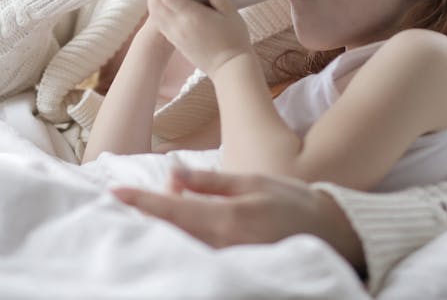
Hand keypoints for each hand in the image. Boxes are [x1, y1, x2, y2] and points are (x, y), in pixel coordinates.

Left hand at [112, 168, 365, 274]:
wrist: (332, 236)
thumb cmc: (292, 202)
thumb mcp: (252, 181)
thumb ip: (210, 181)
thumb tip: (173, 174)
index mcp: (227, 218)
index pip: (173, 211)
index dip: (141, 203)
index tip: (114, 194)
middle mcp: (223, 247)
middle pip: (170, 234)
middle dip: (150, 216)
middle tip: (141, 196)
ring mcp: (228, 264)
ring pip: (182, 248)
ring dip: (165, 229)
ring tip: (158, 210)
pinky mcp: (234, 272)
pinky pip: (198, 259)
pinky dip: (183, 243)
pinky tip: (180, 230)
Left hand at [147, 0, 250, 75]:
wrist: (230, 68)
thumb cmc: (234, 39)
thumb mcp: (230, 11)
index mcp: (191, 16)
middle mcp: (177, 26)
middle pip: (155, 1)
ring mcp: (174, 35)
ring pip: (154, 12)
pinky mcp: (174, 41)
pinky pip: (158, 22)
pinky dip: (156, 8)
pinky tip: (164, 1)